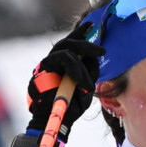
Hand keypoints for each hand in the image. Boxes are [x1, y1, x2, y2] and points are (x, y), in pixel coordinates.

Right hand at [26, 22, 105, 139]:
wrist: (56, 121)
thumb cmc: (71, 107)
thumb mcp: (86, 87)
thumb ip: (90, 72)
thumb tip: (95, 58)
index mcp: (64, 64)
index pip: (72, 44)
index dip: (81, 33)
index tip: (92, 25)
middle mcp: (54, 61)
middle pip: (68, 42)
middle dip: (86, 43)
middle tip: (103, 51)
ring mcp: (47, 64)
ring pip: (65, 48)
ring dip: (82, 63)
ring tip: (88, 83)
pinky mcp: (43, 68)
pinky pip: (61, 58)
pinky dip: (74, 67)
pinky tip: (81, 80)